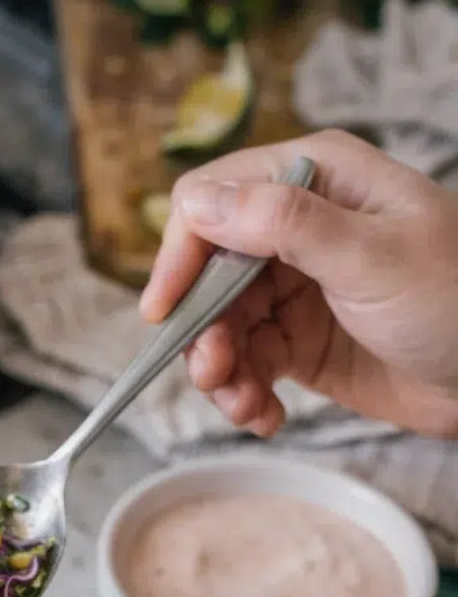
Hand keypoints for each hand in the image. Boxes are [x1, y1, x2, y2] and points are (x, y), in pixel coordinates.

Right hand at [140, 129, 457, 440]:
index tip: (167, 312)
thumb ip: (283, 226)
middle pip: (208, 273)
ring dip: (223, 372)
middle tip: (215, 375)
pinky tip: (266, 416)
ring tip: (247, 406)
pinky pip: (248, 364)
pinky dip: (246, 394)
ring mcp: (297, 286)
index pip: (213, 201)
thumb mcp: (370, 257)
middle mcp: (296, 228)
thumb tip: (199, 203)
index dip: (181, 255)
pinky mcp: (301, 341)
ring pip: (222, 325)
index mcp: (314, 180)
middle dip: (204, 328)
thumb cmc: (455, 300)